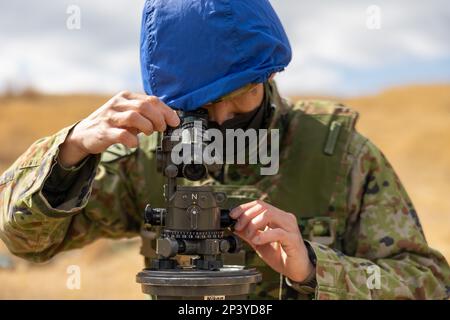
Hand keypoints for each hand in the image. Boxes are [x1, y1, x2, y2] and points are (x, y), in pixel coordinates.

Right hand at [58, 91, 179, 166]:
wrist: (84, 134)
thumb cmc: (113, 124)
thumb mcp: (129, 115)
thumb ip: (147, 114)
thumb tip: (170, 119)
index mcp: (126, 97)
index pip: (151, 100)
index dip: (166, 111)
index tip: (175, 122)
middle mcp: (117, 104)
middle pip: (144, 106)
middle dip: (158, 119)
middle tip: (161, 129)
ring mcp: (109, 117)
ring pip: (134, 117)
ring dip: (147, 127)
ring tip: (149, 133)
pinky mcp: (103, 132)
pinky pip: (121, 135)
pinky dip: (132, 140)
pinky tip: (134, 144)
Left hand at [230, 200, 313, 281]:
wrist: (296, 270)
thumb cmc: (280, 255)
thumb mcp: (259, 243)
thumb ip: (248, 233)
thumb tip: (234, 226)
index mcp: (277, 216)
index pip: (259, 204)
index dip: (244, 208)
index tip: (232, 216)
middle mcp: (285, 218)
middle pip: (262, 207)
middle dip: (246, 216)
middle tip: (238, 227)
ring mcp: (290, 227)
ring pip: (269, 215)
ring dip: (254, 224)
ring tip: (249, 236)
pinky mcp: (293, 239)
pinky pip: (277, 232)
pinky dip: (264, 235)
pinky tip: (257, 241)